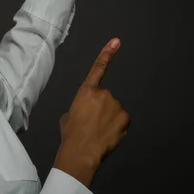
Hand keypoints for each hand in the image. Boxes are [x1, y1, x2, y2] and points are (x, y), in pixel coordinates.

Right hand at [56, 38, 129, 166]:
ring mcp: (116, 105)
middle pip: (105, 99)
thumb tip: (84, 111)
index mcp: (86, 91)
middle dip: (101, 109)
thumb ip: (79, 106)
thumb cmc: (71, 135)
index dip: (107, 53)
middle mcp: (103, 94)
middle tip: (91, 124)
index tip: (116, 42)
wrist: (81, 152)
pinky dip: (117, 127)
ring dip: (109, 119)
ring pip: (114, 110)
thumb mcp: (68, 116)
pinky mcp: (125, 117)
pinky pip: (122, 120)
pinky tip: (107, 135)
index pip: (98, 68)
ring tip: (97, 131)